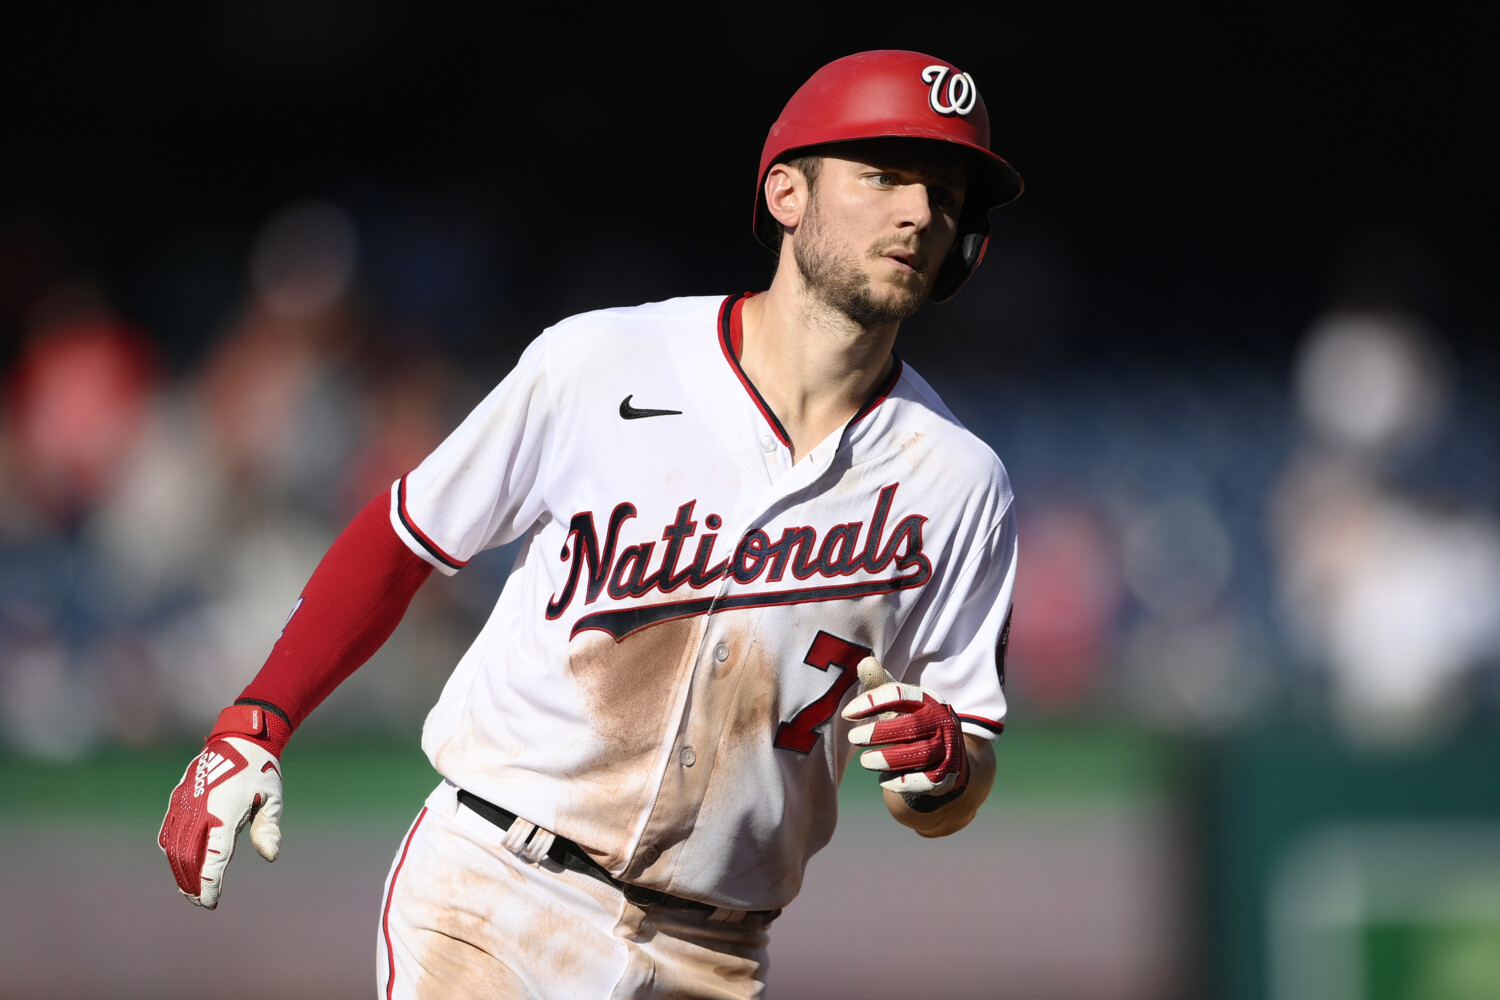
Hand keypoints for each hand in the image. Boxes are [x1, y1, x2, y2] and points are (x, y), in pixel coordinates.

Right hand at [159, 703, 288, 907]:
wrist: (240, 738)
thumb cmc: (261, 770)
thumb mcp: (273, 798)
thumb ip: (268, 828)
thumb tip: (270, 856)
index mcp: (223, 813)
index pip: (211, 860)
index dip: (209, 886)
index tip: (211, 904)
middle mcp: (198, 810)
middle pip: (187, 859)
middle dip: (193, 884)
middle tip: (202, 901)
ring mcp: (184, 803)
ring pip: (173, 848)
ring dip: (180, 871)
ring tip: (191, 889)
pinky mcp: (178, 798)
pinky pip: (168, 831)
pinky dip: (172, 851)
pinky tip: (181, 863)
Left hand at [841, 657, 968, 796]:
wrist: (947, 757)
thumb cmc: (914, 722)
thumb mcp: (901, 703)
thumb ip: (881, 685)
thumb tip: (864, 661)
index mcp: (929, 699)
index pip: (900, 695)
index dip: (872, 702)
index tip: (846, 714)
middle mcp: (943, 722)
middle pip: (910, 726)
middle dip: (878, 733)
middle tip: (852, 738)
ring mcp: (948, 749)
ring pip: (918, 754)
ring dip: (887, 758)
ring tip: (864, 761)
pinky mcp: (946, 775)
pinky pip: (924, 780)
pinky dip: (901, 780)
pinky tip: (883, 779)